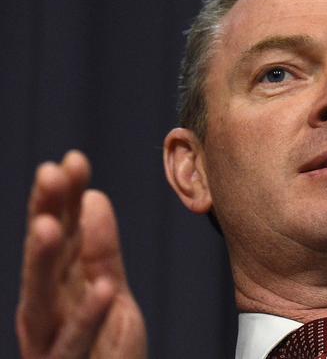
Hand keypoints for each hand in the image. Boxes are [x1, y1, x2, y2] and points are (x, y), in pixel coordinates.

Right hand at [16, 151, 146, 357]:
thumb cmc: (107, 345)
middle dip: (44, 214)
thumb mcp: (110, 288)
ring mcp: (52, 339)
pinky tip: (103, 286)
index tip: (74, 161)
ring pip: (41, 297)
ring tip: (49, 224)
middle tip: (49, 174)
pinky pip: (76, 341)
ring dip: (44, 259)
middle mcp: (48, 308)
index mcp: (60, 285)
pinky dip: (88, 314)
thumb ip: (101, 249)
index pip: (60, 234)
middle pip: (44, 256)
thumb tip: (92, 197)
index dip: (63, 199)